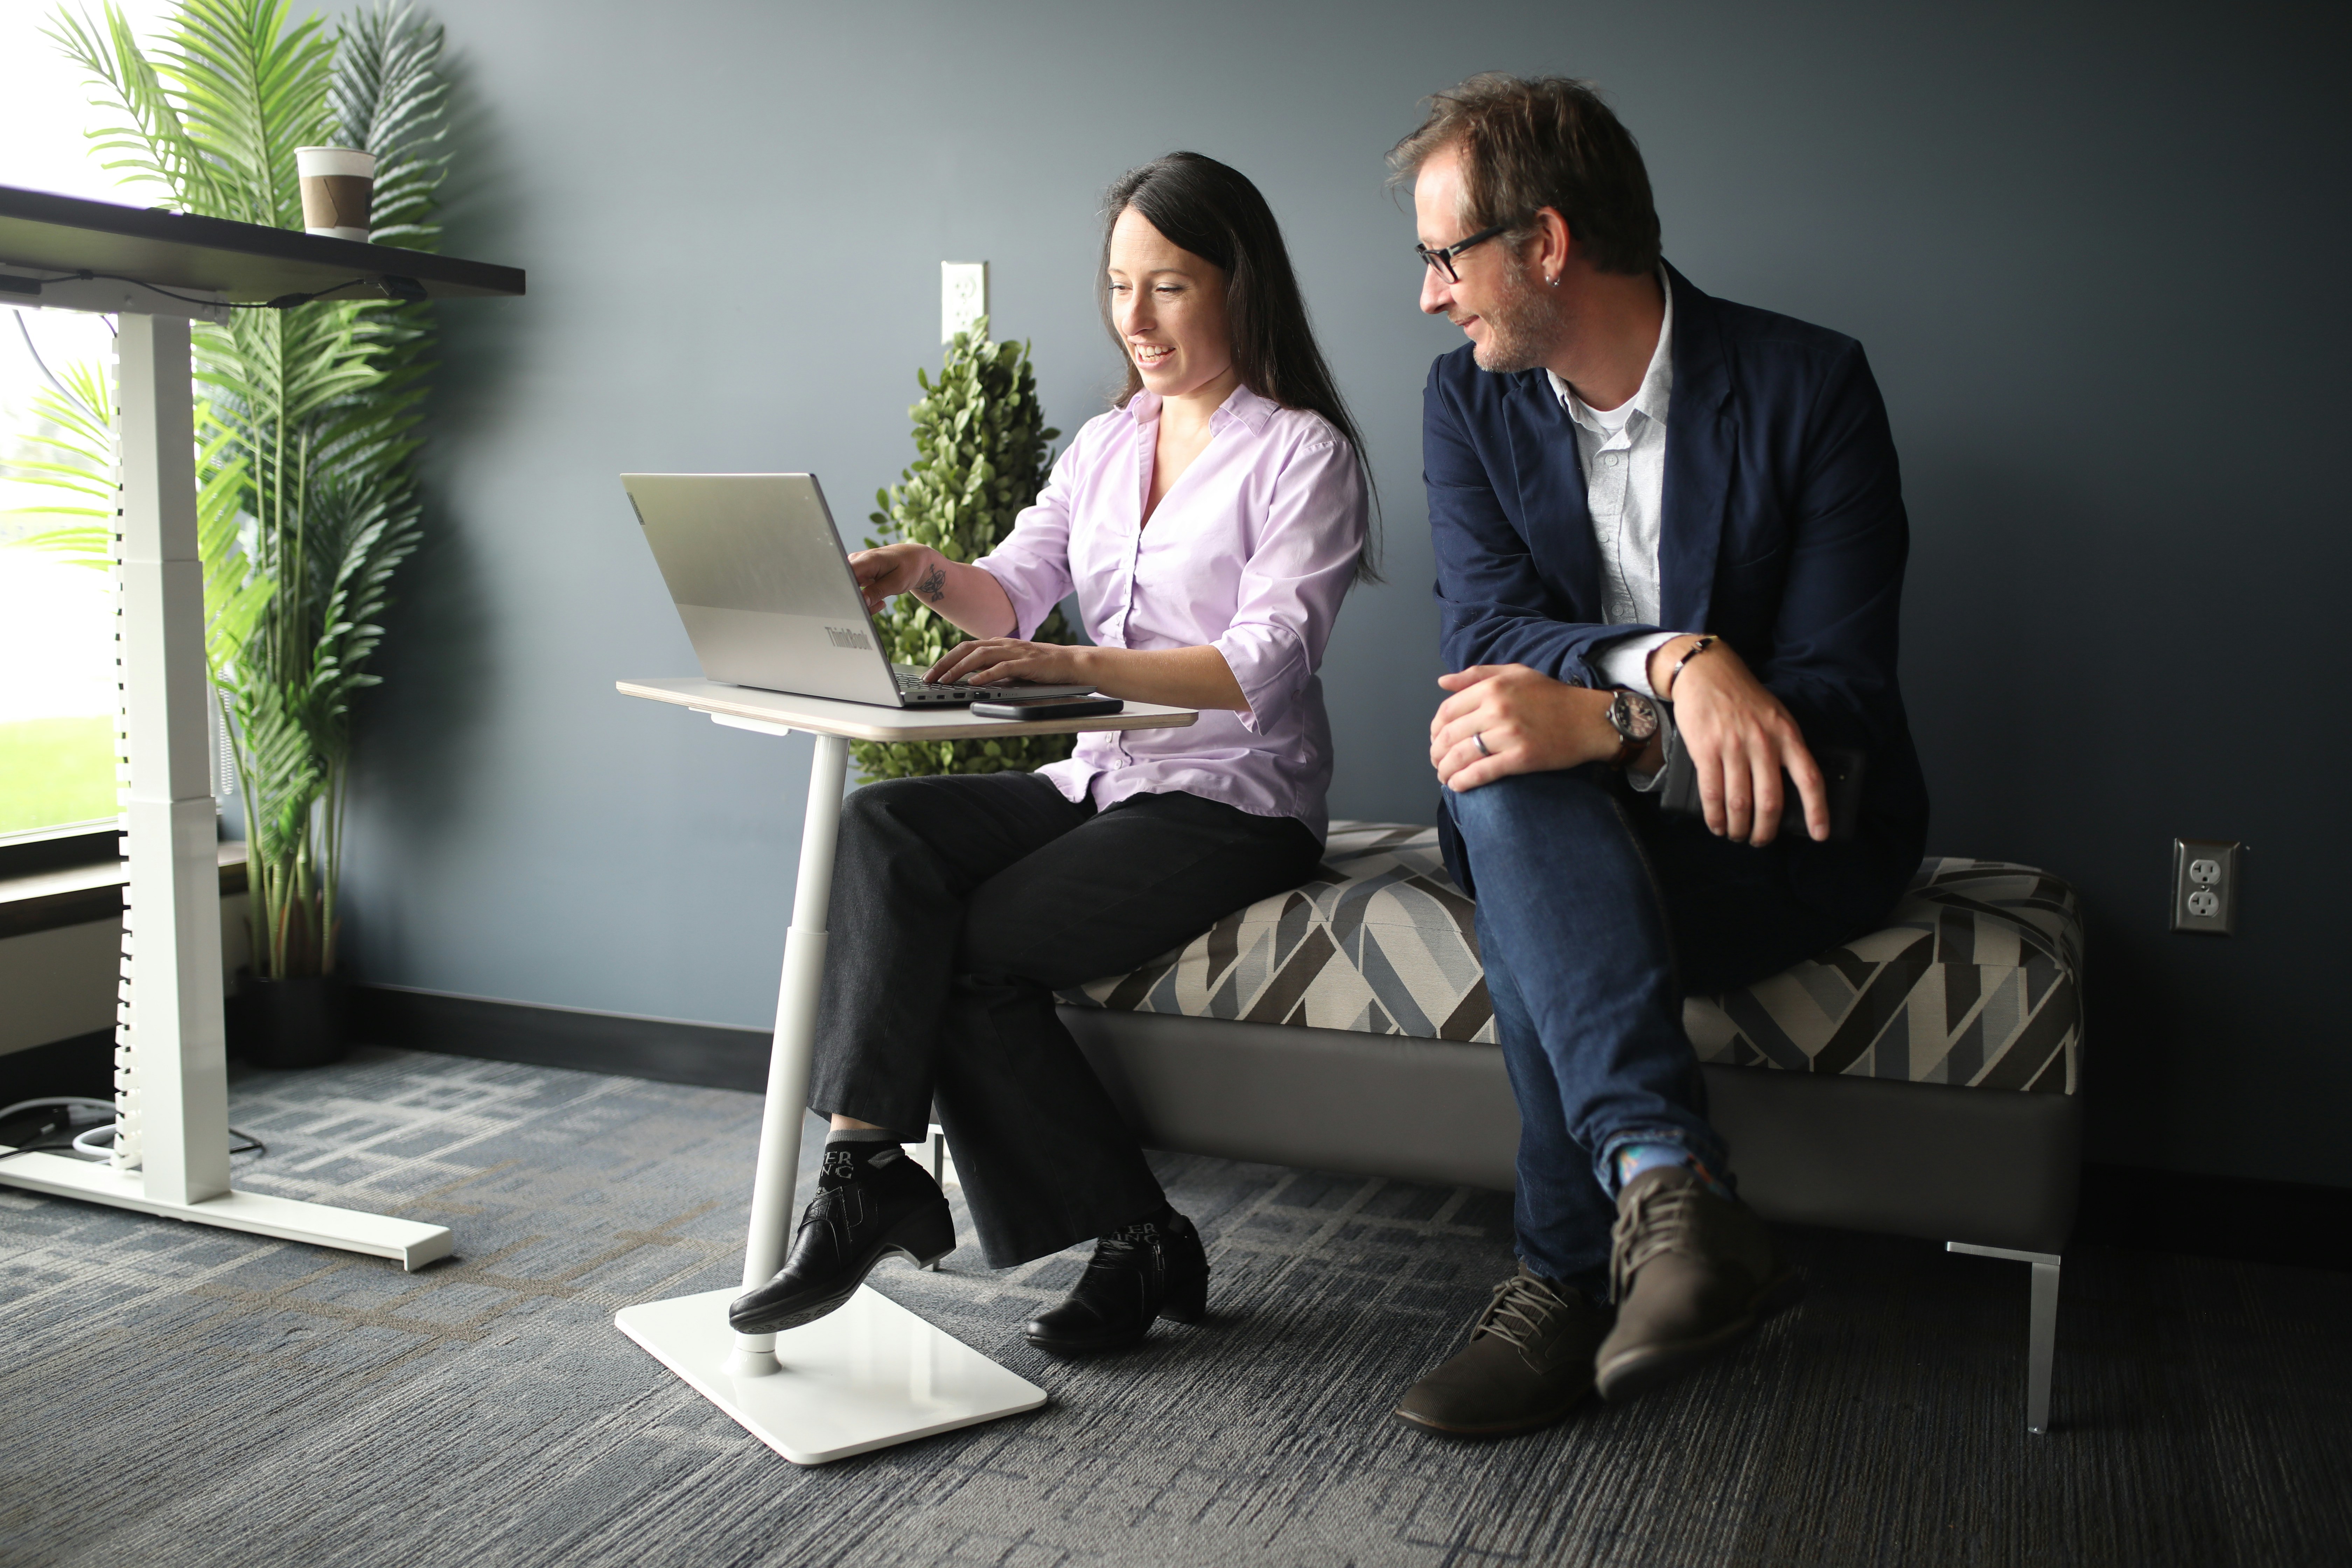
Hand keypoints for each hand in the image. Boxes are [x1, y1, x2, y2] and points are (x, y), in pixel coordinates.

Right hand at [846, 543, 946, 613]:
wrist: (914, 560)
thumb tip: (861, 602)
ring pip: (849, 590)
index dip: (847, 590)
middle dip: (857, 600)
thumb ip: (877, 592)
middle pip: (845, 584)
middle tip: (878, 604)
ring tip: (881, 602)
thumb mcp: (897, 582)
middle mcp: (856, 561)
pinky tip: (879, 600)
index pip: (846, 573)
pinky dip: (866, 599)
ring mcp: (855, 567)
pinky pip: (855, 590)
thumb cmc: (909, 567)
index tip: (858, 603)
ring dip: (863, 602)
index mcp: (867, 559)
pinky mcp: (857, 574)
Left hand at [928, 637, 1097, 687]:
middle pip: (967, 650)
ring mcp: (1015, 652)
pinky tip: (974, 683)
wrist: (1072, 663)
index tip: (931, 673)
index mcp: (998, 644)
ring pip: (981, 657)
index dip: (946, 659)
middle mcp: (1004, 644)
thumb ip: (994, 669)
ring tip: (946, 681)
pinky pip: (1002, 667)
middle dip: (945, 663)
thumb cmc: (1042, 667)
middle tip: (930, 678)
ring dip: (960, 669)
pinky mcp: (1027, 663)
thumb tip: (971, 679)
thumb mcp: (1012, 666)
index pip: (965, 648)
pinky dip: (986, 675)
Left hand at [1427, 665, 1616, 790]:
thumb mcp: (1515, 673)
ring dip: (1445, 770)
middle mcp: (1497, 709)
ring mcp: (1508, 734)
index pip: (1447, 711)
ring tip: (1444, 777)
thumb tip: (1442, 683)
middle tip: (1437, 762)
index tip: (1436, 740)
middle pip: (1449, 736)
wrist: (1588, 719)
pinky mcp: (1521, 758)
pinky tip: (1457, 786)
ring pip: (1461, 756)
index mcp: (1492, 688)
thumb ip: (1476, 675)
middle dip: (1436, 753)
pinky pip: (1482, 772)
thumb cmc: (1551, 696)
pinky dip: (1463, 781)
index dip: (1435, 729)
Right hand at [1649, 636, 1827, 845]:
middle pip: (1771, 801)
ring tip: (1736, 835)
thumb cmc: (1744, 698)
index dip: (1817, 811)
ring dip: (1738, 828)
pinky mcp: (1706, 750)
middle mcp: (1764, 743)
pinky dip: (1715, 817)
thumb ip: (1784, 747)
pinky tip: (1717, 825)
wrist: (1707, 672)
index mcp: (1788, 735)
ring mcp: (1734, 747)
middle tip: (1759, 840)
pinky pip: (1713, 794)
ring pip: (1740, 803)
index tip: (1820, 835)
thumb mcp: (1777, 717)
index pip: (1810, 779)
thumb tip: (1787, 788)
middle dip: (1765, 831)